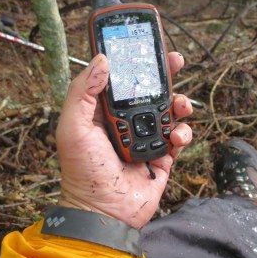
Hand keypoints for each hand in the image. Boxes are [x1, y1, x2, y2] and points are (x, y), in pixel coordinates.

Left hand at [56, 53, 192, 228]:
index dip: (134, 62)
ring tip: (181, 104)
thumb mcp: (73, 128)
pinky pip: (179, 137)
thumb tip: (102, 60)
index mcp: (105, 112)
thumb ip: (83, 92)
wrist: (103, 213)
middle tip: (176, 60)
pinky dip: (183, 133)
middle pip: (150, 90)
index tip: (145, 45)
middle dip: (164, 74)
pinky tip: (176, 137)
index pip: (121, 79)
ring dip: (179, 102)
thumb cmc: (83, 171)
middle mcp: (127, 122)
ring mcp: (147, 138)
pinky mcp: (163, 156)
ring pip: (169, 111)